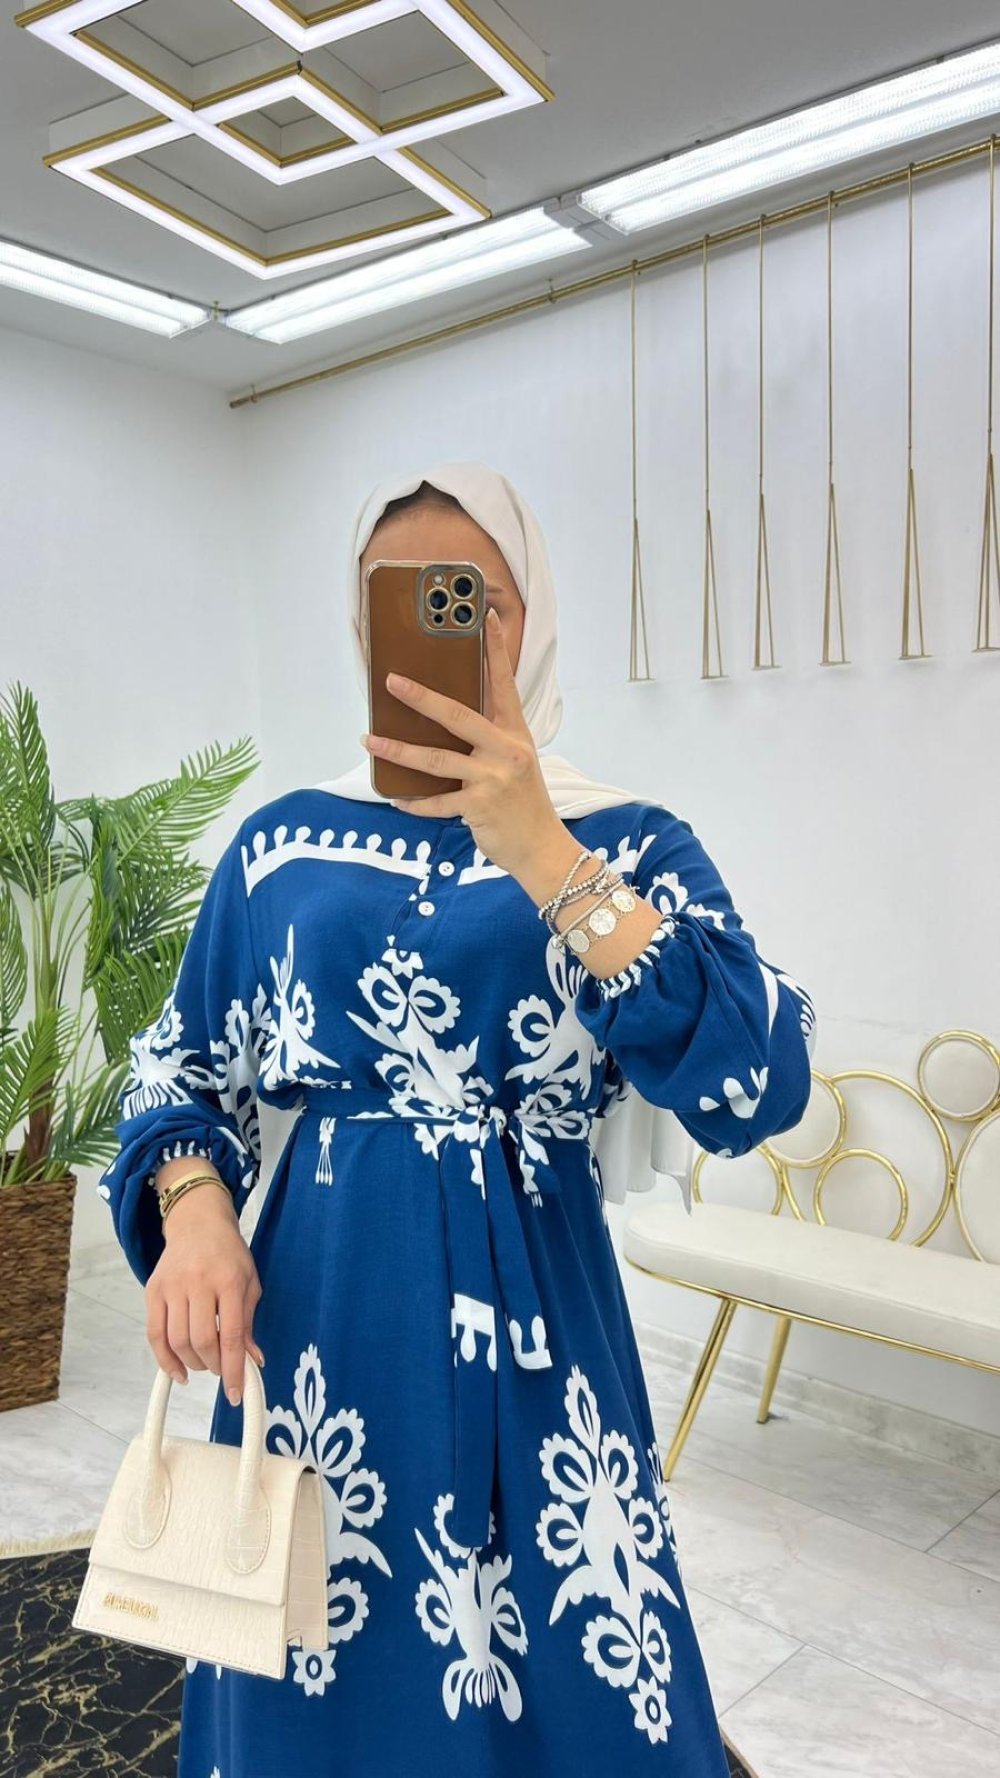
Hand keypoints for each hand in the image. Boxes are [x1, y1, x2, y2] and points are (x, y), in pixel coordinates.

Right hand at [147, 1190, 263, 1404]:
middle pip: (201, 1341)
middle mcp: (198, 1283)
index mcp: (228, 1280)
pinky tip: (179, 1371)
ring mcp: (172, 1287)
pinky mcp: (152, 1291)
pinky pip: (154, 1334)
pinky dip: (165, 1359)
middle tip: (221, 1369)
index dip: (233, 1370)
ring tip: (204, 1364)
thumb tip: (252, 1362)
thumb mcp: (249, 1282)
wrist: (197, 1223)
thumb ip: (248, 1323)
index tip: (235, 1394)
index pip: (231, 1335)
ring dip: (192, 1364)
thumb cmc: (229, 1254)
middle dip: (213, 1366)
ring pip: (177, 1341)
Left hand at [361, 606, 562, 874]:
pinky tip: (396, 798)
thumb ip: (489, 740)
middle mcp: (506, 751)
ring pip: (436, 759)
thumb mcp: (516, 763)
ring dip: (398, 750)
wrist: (542, 848)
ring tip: (370, 740)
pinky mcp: (479, 807)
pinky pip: (437, 802)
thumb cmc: (524, 803)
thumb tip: (445, 723)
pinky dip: (414, 802)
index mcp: (515, 734)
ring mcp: (493, 779)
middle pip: (458, 715)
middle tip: (391, 681)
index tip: (483, 618)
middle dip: (422, 697)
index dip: (495, 650)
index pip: (504, 684)